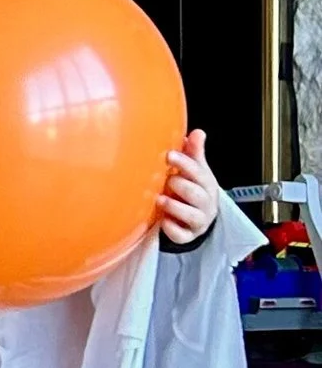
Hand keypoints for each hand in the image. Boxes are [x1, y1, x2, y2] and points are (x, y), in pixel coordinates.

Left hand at [157, 128, 221, 246]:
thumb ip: (194, 153)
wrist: (199, 218)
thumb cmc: (194, 189)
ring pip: (191, 215)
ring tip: (159, 199)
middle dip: (181, 186)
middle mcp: (205, 203)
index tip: (169, 155)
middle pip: (197, 194)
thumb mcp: (196, 171)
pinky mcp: (188, 236)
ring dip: (175, 207)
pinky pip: (182, 235)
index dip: (185, 164)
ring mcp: (197, 221)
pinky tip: (163, 222)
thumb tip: (198, 132)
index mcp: (207, 184)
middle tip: (167, 179)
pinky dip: (173, 229)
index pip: (199, 173)